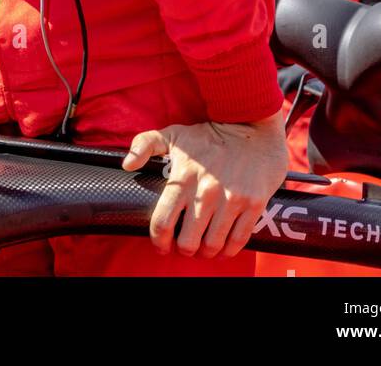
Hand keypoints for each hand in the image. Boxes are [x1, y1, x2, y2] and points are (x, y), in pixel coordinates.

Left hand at [122, 113, 287, 257]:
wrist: (251, 128)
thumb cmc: (208, 136)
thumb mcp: (173, 134)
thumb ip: (144, 144)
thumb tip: (126, 164)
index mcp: (183, 177)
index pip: (163, 221)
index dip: (158, 239)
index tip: (160, 244)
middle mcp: (206, 192)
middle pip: (188, 242)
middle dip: (183, 248)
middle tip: (184, 245)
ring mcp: (232, 200)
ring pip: (213, 245)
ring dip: (206, 252)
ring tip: (203, 247)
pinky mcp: (254, 204)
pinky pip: (239, 240)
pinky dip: (229, 250)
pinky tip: (223, 246)